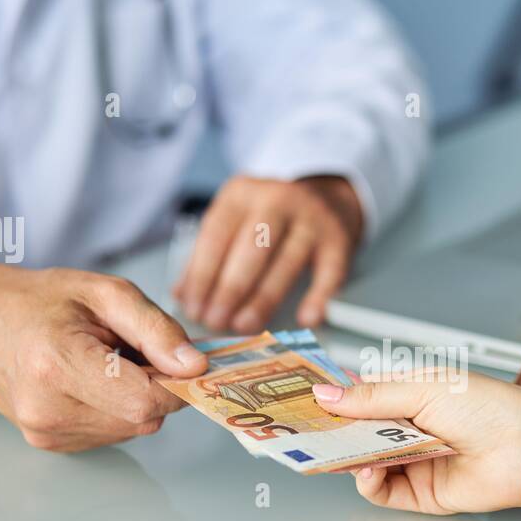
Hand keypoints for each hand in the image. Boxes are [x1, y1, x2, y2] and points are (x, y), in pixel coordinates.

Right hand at [0, 262, 207, 451]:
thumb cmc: (42, 301)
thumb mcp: (106, 293)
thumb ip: (156, 329)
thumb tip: (196, 367)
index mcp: (57, 364)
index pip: (145, 399)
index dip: (175, 382)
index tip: (176, 358)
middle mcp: (48, 409)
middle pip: (143, 418)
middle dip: (155, 387)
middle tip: (132, 352)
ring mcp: (46, 432)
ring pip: (132, 429)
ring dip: (136, 399)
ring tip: (106, 364)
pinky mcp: (49, 444)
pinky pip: (112, 433)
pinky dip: (116, 410)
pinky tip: (92, 383)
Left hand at [172, 174, 363, 332]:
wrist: (325, 197)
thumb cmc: (270, 218)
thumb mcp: (234, 223)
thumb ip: (208, 256)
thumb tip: (181, 297)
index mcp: (241, 194)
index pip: (216, 236)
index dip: (201, 276)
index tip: (192, 308)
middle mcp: (277, 200)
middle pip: (250, 250)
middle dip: (229, 290)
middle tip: (215, 321)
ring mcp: (311, 218)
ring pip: (285, 264)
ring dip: (262, 300)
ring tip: (243, 326)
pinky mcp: (339, 238)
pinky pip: (330, 272)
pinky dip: (318, 297)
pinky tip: (305, 319)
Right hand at [311, 373, 520, 514]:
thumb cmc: (489, 408)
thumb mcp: (422, 389)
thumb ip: (371, 397)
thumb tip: (327, 394)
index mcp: (411, 394)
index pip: (361, 395)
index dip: (333, 397)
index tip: (302, 397)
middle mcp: (410, 429)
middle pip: (357, 432)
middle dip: (331, 431)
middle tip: (301, 430)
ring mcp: (413, 462)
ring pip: (364, 463)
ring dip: (346, 457)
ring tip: (331, 450)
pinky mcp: (420, 493)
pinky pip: (382, 491)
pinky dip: (368, 482)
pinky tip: (367, 470)